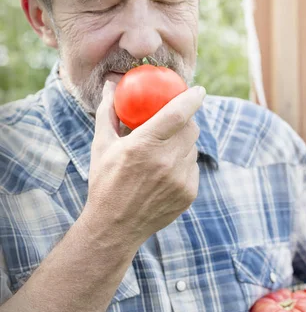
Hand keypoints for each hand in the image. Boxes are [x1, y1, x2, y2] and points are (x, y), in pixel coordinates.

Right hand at [86, 80, 205, 246]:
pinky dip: (183, 164)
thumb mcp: (101, 146)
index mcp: (143, 146)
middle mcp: (165, 162)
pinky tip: (166, 171)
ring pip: (193, 149)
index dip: (192, 98)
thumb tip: (112, 84)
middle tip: (177, 120)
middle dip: (187, 120)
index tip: (198, 90)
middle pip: (191, 129)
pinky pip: (193, 168)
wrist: (114, 227)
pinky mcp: (188, 194)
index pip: (178, 114)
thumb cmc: (105, 182)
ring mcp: (180, 179)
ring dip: (183, 144)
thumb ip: (109, 111)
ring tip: (164, 151)